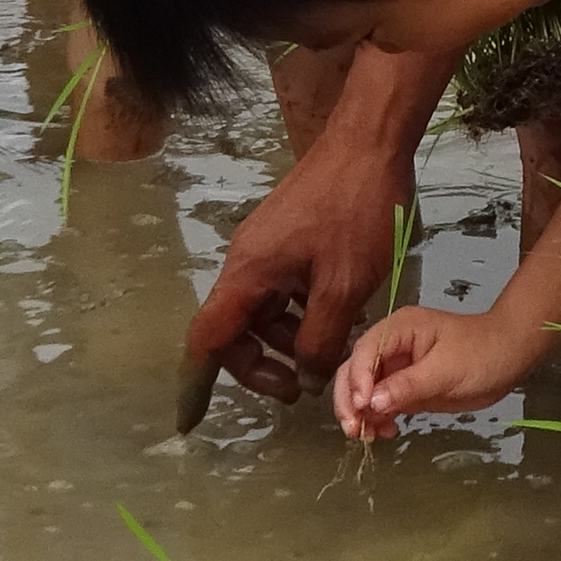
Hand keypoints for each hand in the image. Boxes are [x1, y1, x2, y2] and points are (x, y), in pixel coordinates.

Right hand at [187, 132, 417, 409]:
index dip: (196, 383)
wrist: (370, 141)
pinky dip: (300, 311)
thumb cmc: (356, 211)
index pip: (207, 340)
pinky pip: (282, 288)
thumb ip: (321, 340)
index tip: (191, 419)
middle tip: (302, 387)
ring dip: (287, 338)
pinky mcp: (289, 236)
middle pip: (233, 328)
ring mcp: (267, 247)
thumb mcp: (344, 287)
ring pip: (262, 310)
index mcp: (247, 275)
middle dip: (260, 364)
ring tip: (329, 353)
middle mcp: (246, 261)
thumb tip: (307, 378)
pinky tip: (337, 318)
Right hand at [331, 296, 548, 441]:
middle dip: (349, 399)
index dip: (357, 378)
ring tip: (368, 436)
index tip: (361, 406)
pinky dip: (378, 419)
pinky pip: (381, 404)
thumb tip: (372, 402)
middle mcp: (392, 346)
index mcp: (400, 329)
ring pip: (364, 391)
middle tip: (354, 428)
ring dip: (360, 414)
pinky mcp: (405, 388)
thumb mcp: (446, 370)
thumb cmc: (482, 353)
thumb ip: (408, 385)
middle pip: (355, 370)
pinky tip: (385, 432)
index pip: (366, 351)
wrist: (508, 358)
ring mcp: (397, 368)